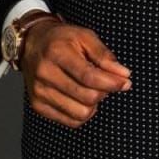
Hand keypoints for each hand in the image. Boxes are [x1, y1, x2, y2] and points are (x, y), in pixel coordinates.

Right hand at [19, 11, 131, 128]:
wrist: (33, 43)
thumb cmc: (62, 39)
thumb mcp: (85, 37)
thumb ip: (105, 56)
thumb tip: (124, 75)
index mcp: (57, 53)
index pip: (89, 77)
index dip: (111, 83)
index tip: (125, 82)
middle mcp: (45, 74)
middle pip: (87, 97)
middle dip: (104, 92)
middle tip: (106, 82)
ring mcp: (39, 92)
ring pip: (80, 113)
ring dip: (94, 104)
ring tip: (92, 89)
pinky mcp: (38, 105)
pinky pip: (70, 121)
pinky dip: (82, 112)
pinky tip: (81, 98)